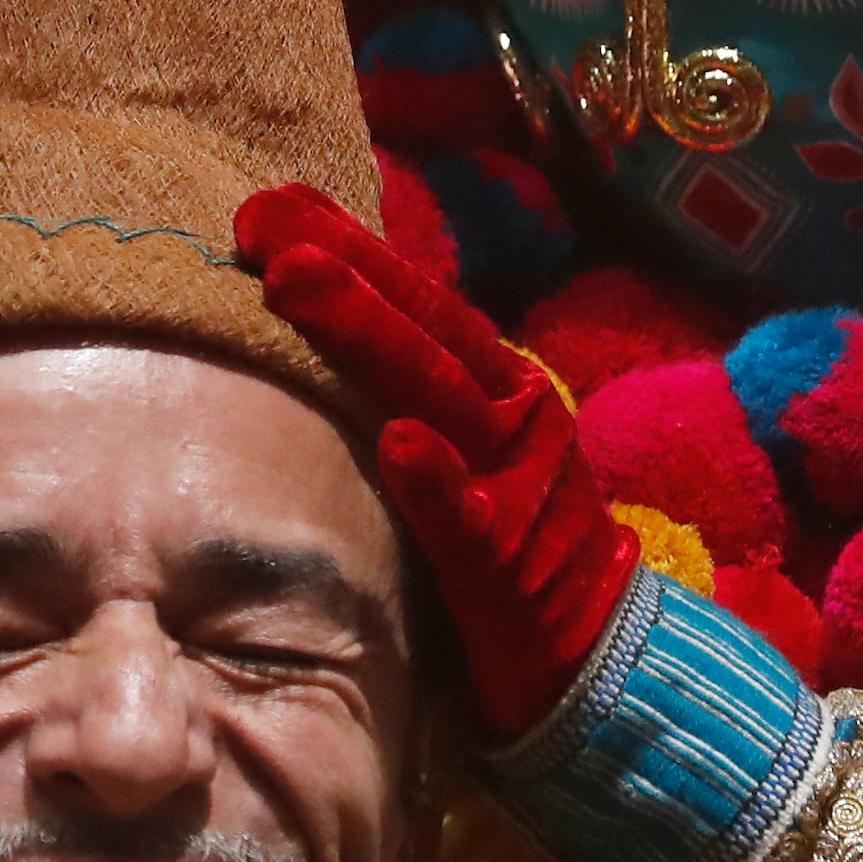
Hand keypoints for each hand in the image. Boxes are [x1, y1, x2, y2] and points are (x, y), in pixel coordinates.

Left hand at [232, 184, 633, 737]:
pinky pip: (471, 523)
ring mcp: (519, 488)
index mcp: (495, 386)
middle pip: (423, 327)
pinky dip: (439, 481)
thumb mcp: (462, 449)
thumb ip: (406, 388)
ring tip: (299, 281)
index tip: (273, 200)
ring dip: (369, 335)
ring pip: (440, 396)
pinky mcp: (514, 573)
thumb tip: (318, 317)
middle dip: (344, 265)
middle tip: (265, 216)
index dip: (349, 245)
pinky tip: (401, 444)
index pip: (416, 300)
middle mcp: (512, 418)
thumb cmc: (509, 543)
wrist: (598, 660)